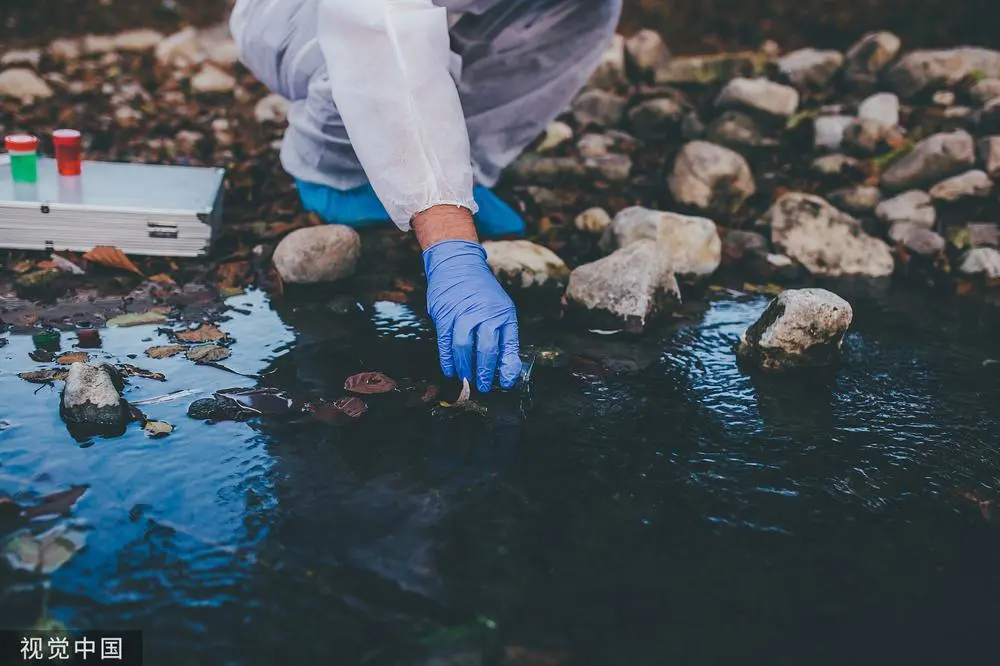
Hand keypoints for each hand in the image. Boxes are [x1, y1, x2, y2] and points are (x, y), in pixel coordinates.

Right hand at [414, 207, 521, 391]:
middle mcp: (483, 312)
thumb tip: (509, 371)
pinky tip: (450, 370)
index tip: (505, 383)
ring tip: (466, 380)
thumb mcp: (502, 310)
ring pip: (463, 346)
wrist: (458, 264)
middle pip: (485, 348)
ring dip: (464, 367)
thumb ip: (506, 339)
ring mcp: (462, 312)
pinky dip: (447, 359)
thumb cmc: (483, 293)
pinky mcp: (443, 313)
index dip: (506, 367)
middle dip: (483, 371)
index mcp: (502, 312)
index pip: (507, 344)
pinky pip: (445, 341)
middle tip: (482, 386)